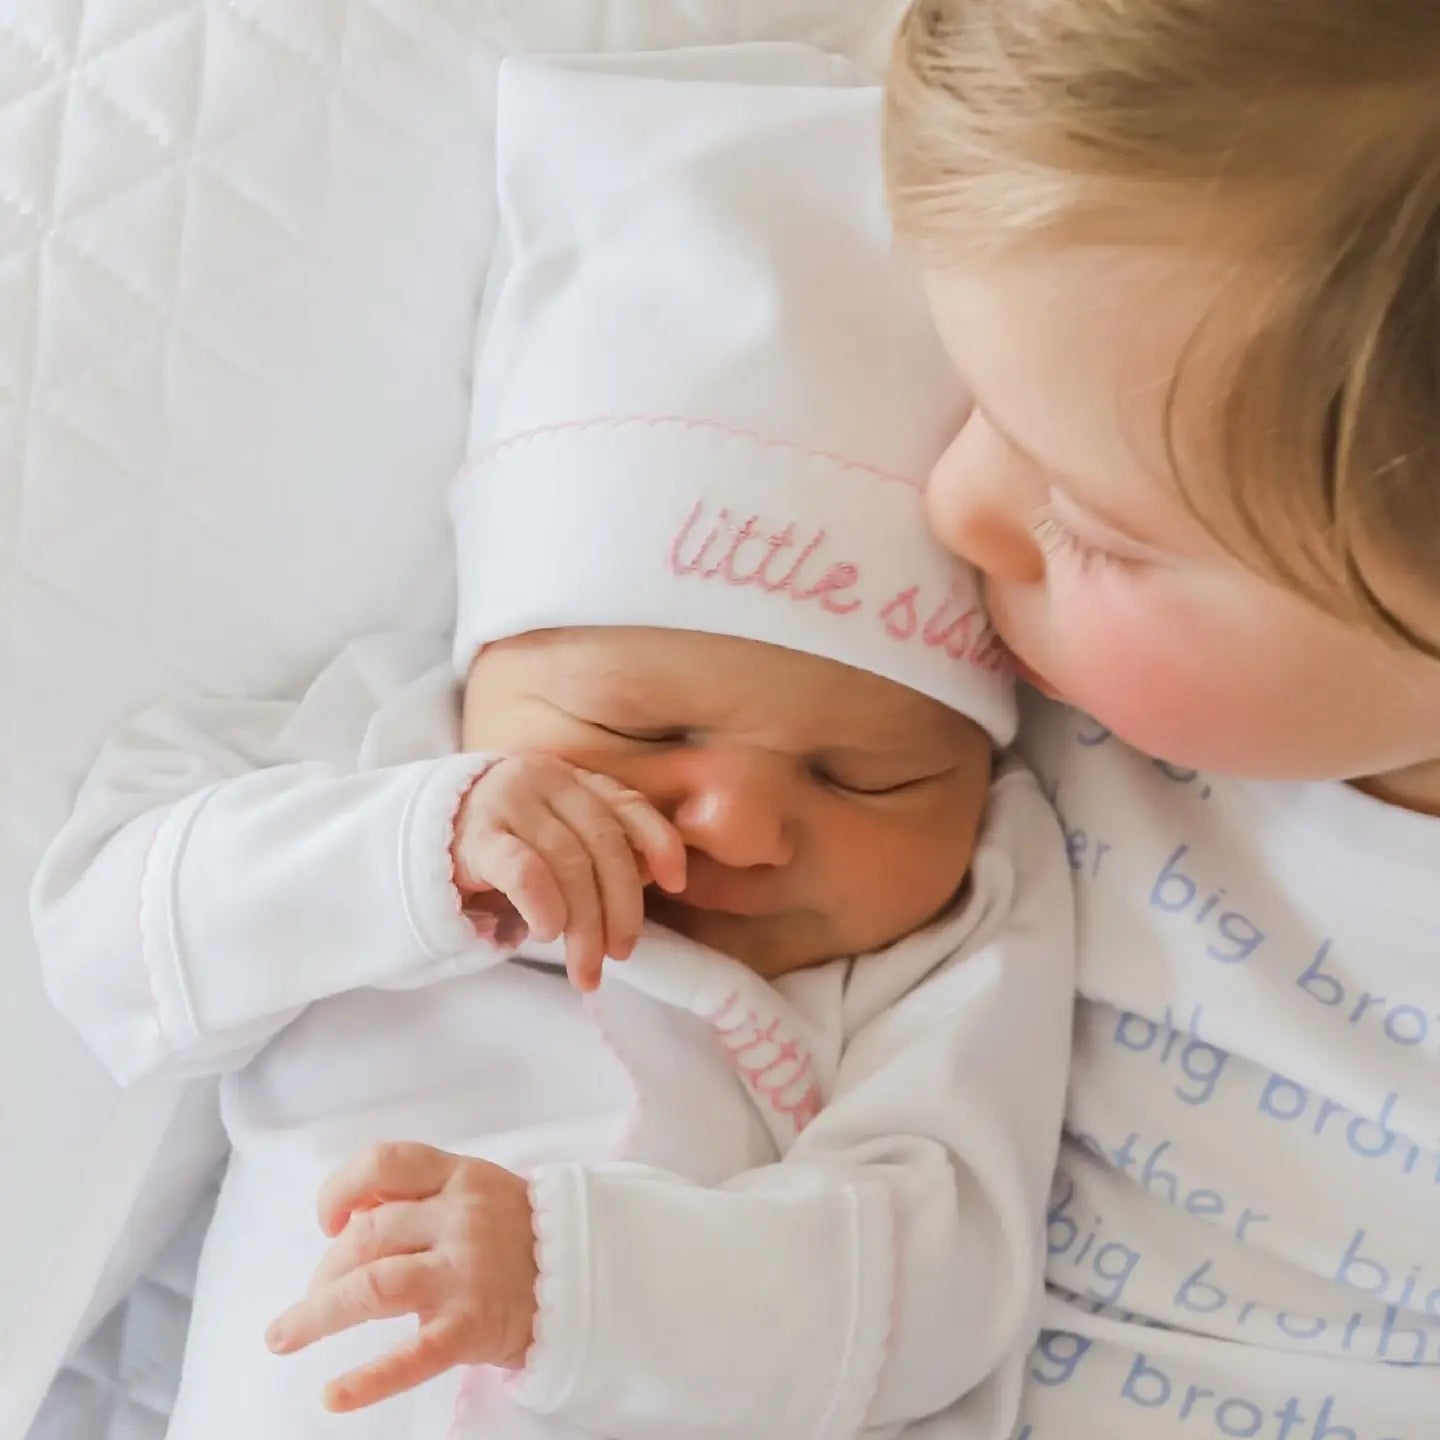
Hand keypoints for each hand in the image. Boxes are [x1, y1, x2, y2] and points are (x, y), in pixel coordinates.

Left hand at [266, 1143, 537, 1412]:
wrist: (587, 1274)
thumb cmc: (517, 1234)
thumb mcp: (476, 1192)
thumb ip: (419, 1194)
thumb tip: (347, 1211)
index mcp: (461, 1177)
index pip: (385, 1162)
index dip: (341, 1188)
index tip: (328, 1220)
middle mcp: (462, 1218)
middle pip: (367, 1235)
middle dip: (326, 1269)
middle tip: (313, 1299)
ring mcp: (467, 1272)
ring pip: (373, 1286)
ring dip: (318, 1313)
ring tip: (285, 1336)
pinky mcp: (473, 1326)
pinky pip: (413, 1354)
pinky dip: (369, 1380)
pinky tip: (334, 1396)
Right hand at [451, 755, 686, 990]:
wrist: (417, 838)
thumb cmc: (502, 845)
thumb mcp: (555, 836)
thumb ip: (597, 848)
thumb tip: (652, 881)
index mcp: (573, 779)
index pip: (627, 804)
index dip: (659, 841)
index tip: (677, 883)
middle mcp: (546, 780)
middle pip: (602, 844)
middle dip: (620, 906)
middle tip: (621, 953)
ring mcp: (509, 801)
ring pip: (568, 862)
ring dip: (585, 923)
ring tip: (586, 967)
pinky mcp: (475, 835)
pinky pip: (524, 869)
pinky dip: (546, 904)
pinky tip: (547, 932)